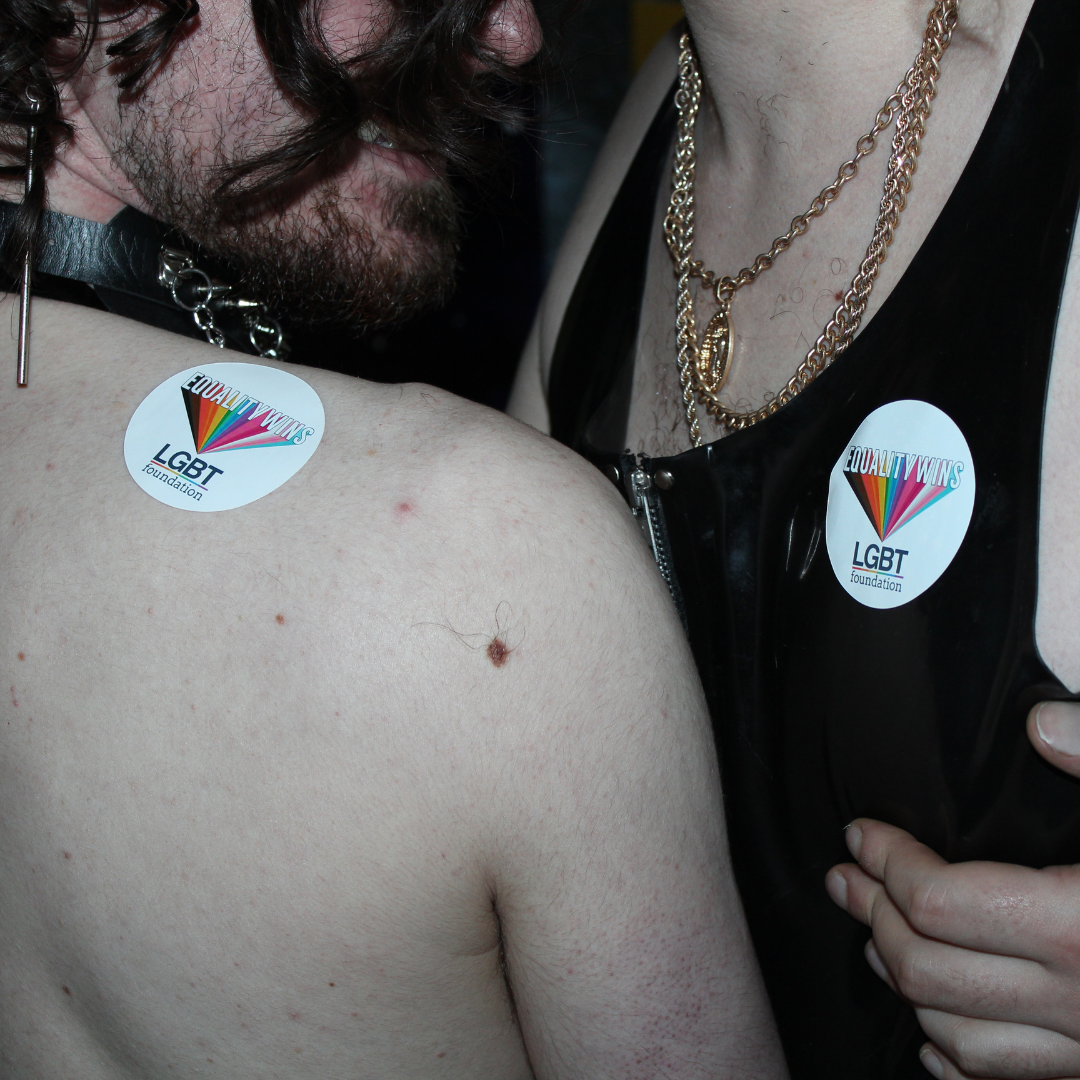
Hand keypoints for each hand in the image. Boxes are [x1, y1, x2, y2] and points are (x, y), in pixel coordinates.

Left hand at [824, 702, 1079, 1079]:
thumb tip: (1041, 725)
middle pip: (927, 969)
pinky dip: (957, 1059)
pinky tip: (936, 1035)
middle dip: (872, 916)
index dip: (886, 862)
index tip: (860, 832)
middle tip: (847, 875)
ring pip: (957, 1037)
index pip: (937, 901)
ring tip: (873, 935)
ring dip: (901, 982)